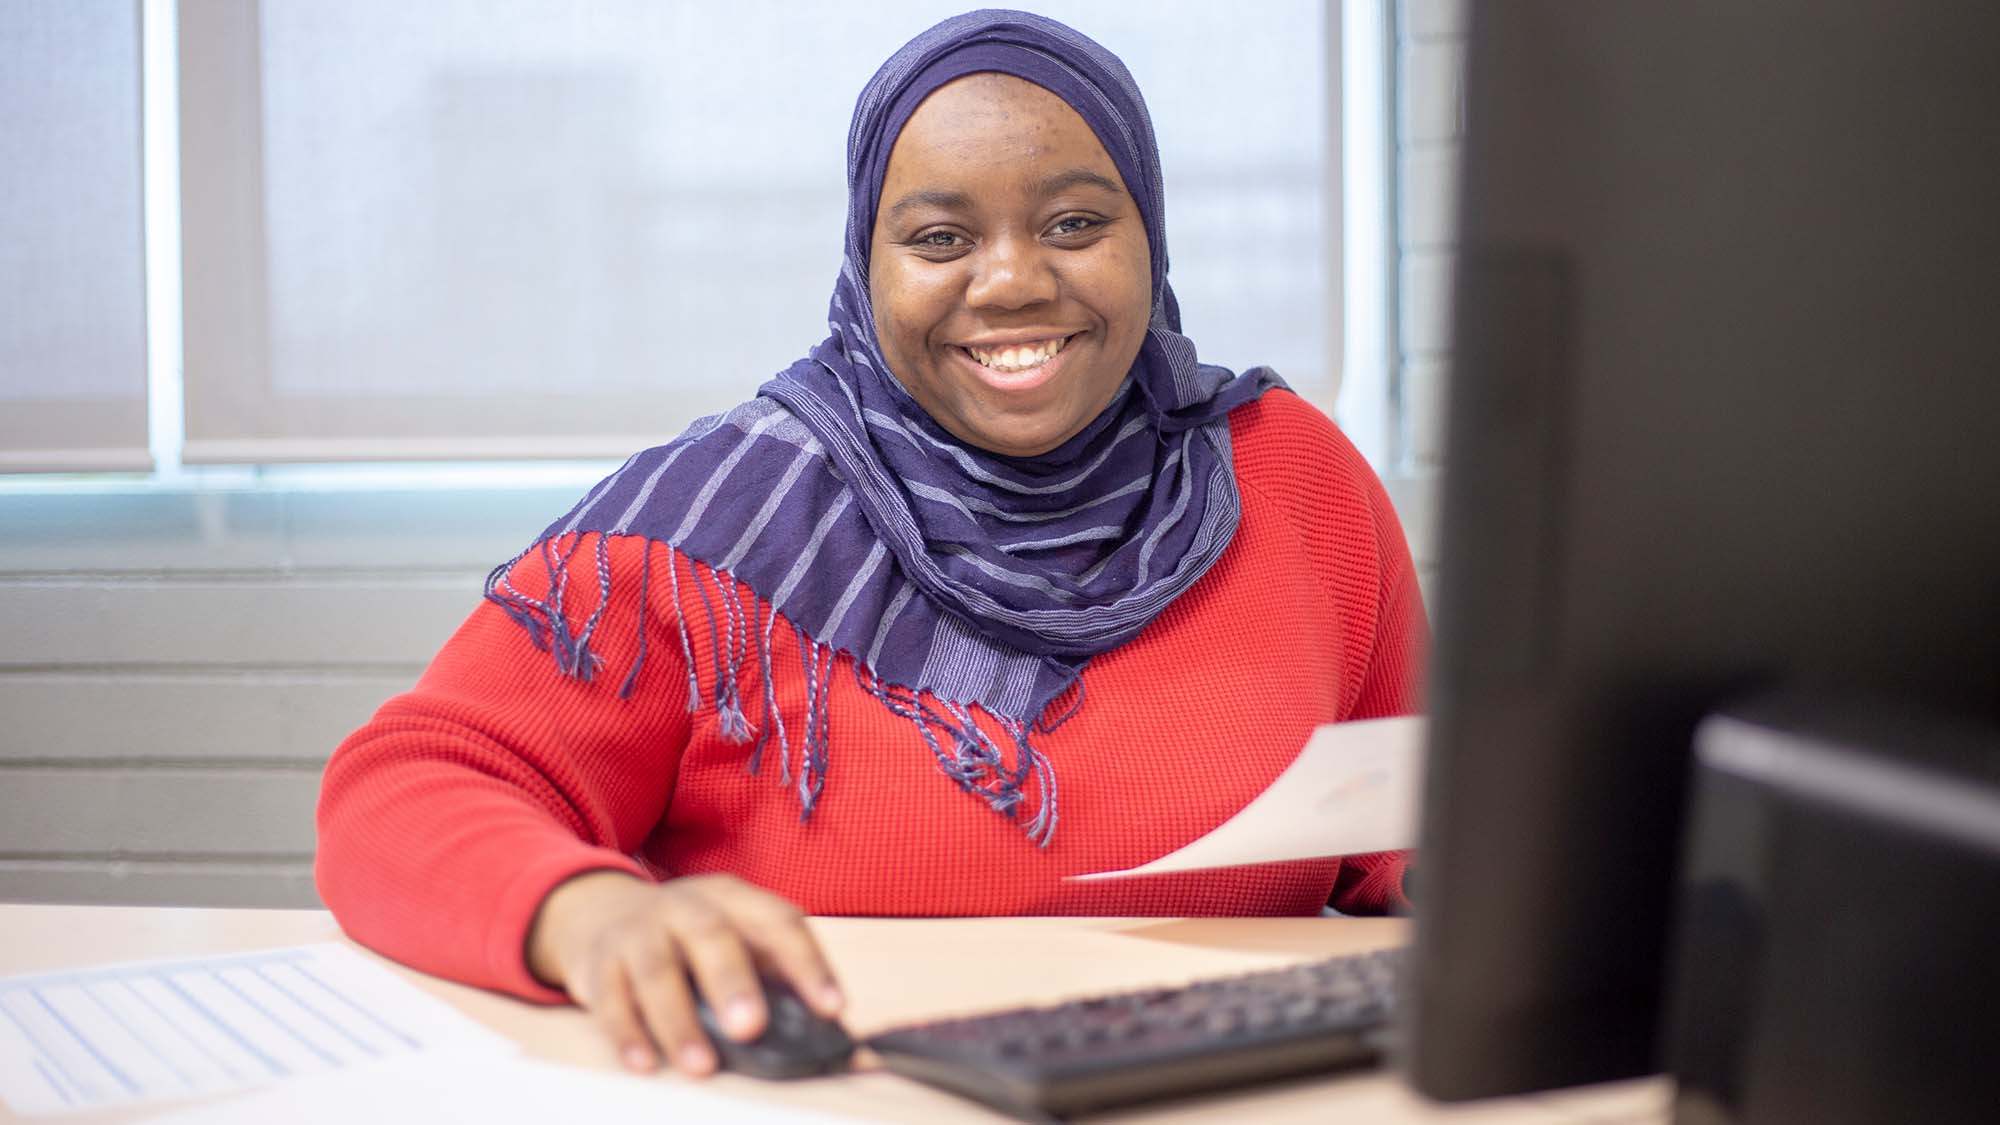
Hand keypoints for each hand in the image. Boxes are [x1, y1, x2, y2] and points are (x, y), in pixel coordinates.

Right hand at [525, 870, 843, 1076]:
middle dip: (733, 983)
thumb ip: (775, 974)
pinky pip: (611, 999)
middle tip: (751, 1028)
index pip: (779, 922)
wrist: (603, 914)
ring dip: (679, 1022)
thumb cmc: (690, 937)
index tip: (832, 1007)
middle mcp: (686, 908)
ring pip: (657, 972)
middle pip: (712, 937)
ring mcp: (640, 933)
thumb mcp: (735, 936)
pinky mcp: (601, 964)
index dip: (808, 964)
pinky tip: (644, 1063)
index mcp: (734, 899)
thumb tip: (824, 1026)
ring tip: (701, 1066)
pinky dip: (628, 1034)